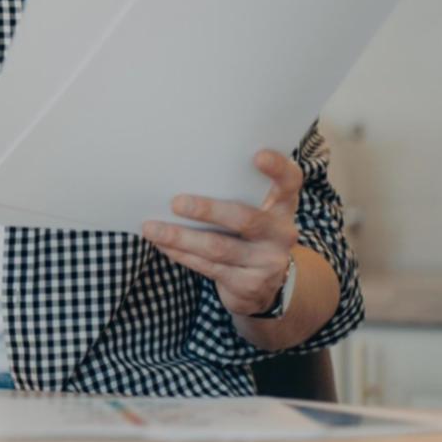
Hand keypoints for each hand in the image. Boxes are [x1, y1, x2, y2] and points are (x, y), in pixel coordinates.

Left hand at [142, 150, 302, 317]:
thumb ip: (233, 191)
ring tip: (151, 228)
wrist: (264, 285)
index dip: (277, 168)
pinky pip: (208, 266)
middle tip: (175, 202)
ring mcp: (267, 262)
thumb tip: (180, 170)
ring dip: (180, 237)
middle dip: (207, 210)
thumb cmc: (247, 233)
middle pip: (246, 219)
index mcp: (282, 206)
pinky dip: (180, 253)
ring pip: (218, 247)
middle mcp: (281, 233)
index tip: (258, 155)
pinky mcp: (249, 285)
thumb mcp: (252, 211)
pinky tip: (161, 243)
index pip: (290, 182)